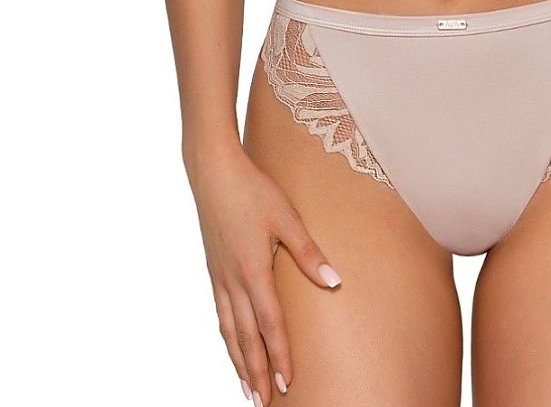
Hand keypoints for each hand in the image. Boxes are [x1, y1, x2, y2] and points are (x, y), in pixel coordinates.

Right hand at [186, 143, 341, 405]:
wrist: (212, 171)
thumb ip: (308, 252)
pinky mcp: (213, 268)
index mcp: (253, 270)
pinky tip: (231, 344)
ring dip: (239, 361)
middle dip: (256, 372)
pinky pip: (219, 313)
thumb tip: (334, 281)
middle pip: (245, 337)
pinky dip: (226, 337)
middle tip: (264, 403)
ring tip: (247, 387)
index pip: (269, 324)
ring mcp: (219, 276)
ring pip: (228, 330)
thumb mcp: (286, 217)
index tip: (286, 385)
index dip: (279, 356)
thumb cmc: (253, 189)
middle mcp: (233, 280)